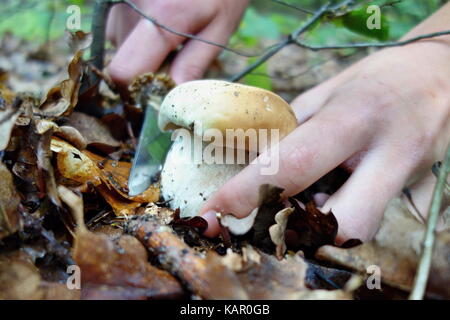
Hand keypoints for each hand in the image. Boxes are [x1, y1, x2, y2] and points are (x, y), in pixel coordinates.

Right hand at [106, 0, 247, 85]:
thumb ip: (193, 65)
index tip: (158, 92)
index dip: (138, 90)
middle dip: (146, 69)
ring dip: (144, 49)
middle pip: (122, 61)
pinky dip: (139, 34)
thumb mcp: (218, 31)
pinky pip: (121, 29)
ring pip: (122, 45)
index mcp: (160, 19)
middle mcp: (131, 7)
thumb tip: (169, 98)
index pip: (125, 71)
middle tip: (174, 55)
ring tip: (171, 33)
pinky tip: (160, 20)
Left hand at [200, 38, 449, 241]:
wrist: (444, 74)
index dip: (244, 196)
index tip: (211, 215)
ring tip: (300, 204)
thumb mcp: (328, 91)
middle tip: (262, 223)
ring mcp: (408, 177)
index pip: (291, 165)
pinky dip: (338, 219)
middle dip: (292, 233)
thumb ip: (291, 128)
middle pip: (339, 224)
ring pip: (358, 231)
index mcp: (353, 117)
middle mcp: (387, 153)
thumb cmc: (378, 79)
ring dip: (317, 230)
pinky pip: (369, 219)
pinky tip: (330, 197)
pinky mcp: (418, 192)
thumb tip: (251, 158)